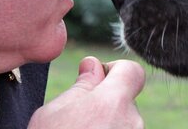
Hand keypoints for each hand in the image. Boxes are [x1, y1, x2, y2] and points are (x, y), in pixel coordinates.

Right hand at [28, 56, 144, 128]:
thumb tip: (92, 64)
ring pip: (123, 121)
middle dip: (105, 101)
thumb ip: (81, 85)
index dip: (115, 69)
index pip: (133, 70)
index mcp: (113, 101)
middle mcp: (132, 121)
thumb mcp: (53, 112)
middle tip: (78, 115)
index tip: (97, 79)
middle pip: (125, 99)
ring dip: (106, 122)